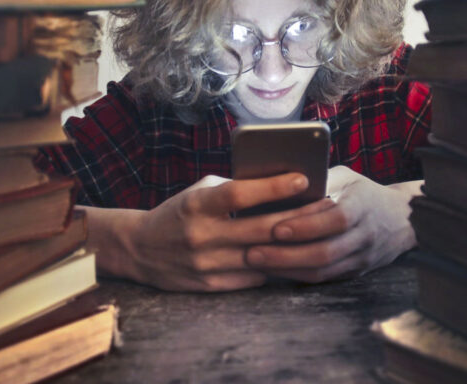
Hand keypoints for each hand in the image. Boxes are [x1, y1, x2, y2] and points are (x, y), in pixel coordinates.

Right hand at [109, 172, 332, 291]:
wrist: (139, 249)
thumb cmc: (179, 212)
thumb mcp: (199, 192)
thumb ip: (234, 190)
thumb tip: (280, 187)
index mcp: (197, 205)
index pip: (240, 194)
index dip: (272, 187)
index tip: (302, 179)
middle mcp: (201, 235)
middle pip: (259, 229)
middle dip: (297, 218)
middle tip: (327, 207)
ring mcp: (205, 264)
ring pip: (262, 257)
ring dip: (292, 247)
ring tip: (319, 233)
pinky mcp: (209, 286)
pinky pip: (253, 277)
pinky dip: (273, 266)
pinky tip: (292, 257)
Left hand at [243, 166, 419, 282]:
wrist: (401, 220)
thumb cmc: (363, 192)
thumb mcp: (346, 177)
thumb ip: (319, 179)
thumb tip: (279, 181)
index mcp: (363, 205)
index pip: (337, 219)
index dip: (306, 226)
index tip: (277, 228)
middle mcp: (365, 235)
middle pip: (326, 252)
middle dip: (286, 255)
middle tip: (253, 251)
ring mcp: (361, 258)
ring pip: (322, 271)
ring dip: (286, 269)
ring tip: (256, 262)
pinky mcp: (354, 272)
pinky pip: (323, 279)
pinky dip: (296, 275)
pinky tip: (273, 269)